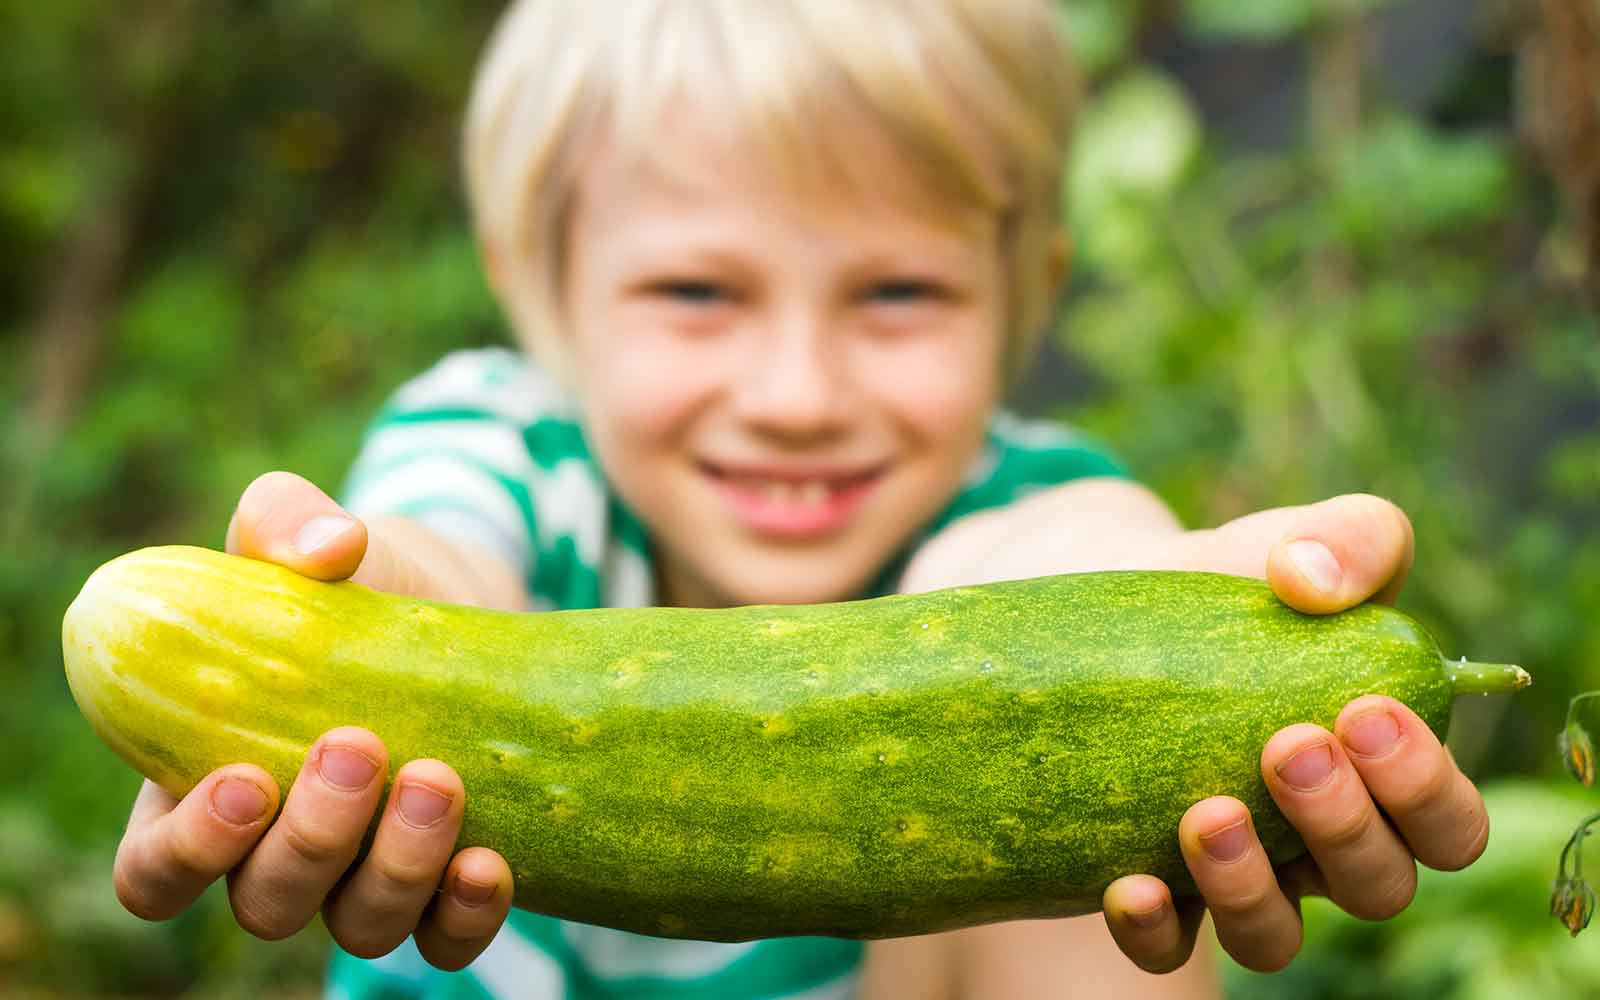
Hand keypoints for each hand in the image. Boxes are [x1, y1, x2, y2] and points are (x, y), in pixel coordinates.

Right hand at [112, 471, 514, 968]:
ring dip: (396, 868)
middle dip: (312, 838)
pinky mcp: (449, 883)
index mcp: (206, 788)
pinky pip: (448, 941)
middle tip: (361, 747)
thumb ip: (288, 522)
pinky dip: (467, 917)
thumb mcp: (310, 537)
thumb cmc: (354, 578)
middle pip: (266, 903)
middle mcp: (281, 853)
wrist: (460, 602)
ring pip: (359, 929)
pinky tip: (492, 862)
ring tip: (439, 778)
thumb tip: (329, 545)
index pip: (156, 871)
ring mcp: (368, 878)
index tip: (242, 780)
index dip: (187, 850)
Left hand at [1100, 494, 1489, 972]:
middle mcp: (1322, 845)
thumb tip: (1307, 579)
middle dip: (1342, 825)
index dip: (1422, 786)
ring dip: (1250, 889)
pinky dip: (1153, 927)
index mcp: (1386, 778)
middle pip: (1375, 886)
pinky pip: (1163, 948)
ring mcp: (1238, 876)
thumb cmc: (1237, 587)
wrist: (1115, 609)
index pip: (1446, 824)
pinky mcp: (1156, 889)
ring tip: (1206, 814)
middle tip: (1287, 748)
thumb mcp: (1301, 544)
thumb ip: (1348, 538)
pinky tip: (1127, 881)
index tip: (1362, 712)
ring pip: (1274, 938)